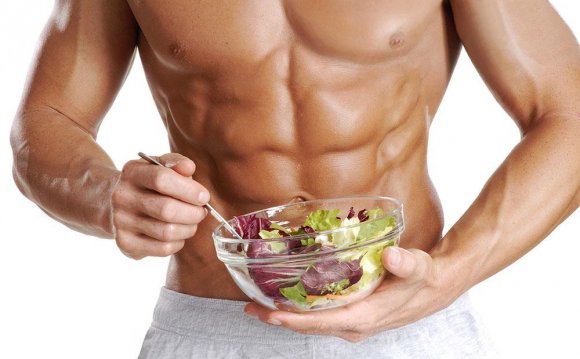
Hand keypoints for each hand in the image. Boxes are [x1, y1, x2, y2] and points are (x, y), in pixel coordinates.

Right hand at [111, 153, 208, 258]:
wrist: (114, 204)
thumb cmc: (148, 184)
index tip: (204, 196)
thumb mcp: (159, 166)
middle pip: (167, 210)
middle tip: (201, 212)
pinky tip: (178, 234)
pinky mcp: (125, 243)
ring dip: (189, 228)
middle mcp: (122, 197)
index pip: (162, 179)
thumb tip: (188, 167)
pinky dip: (178, 243)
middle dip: (193, 213)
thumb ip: (176, 163)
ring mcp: (120, 222)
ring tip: (192, 222)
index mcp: (132, 172)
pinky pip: (163, 248)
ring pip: (167, 232)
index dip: (189, 190)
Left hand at [245, 247, 454, 341]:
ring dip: (285, 315)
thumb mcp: (418, 268)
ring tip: (257, 305)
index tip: (272, 312)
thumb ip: (406, 264)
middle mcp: (354, 324)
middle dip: (280, 318)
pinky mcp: (350, 315)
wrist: (432, 289)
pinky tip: (284, 299)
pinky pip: (318, 317)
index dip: (295, 319)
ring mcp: (350, 322)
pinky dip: (299, 310)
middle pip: (309, 326)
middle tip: (251, 307)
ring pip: (311, 323)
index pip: (323, 322)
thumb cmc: (422, 279)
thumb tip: (393, 258)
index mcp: (365, 317)